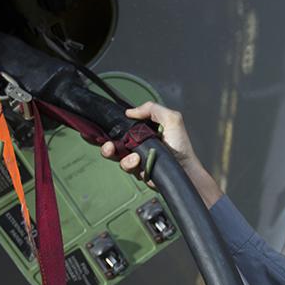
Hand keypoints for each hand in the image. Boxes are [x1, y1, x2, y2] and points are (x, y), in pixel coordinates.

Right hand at [100, 101, 222, 207]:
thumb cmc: (181, 146)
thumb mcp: (171, 119)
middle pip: (113, 147)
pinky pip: (132, 171)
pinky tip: (143, 166)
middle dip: (107, 148)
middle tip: (108, 148)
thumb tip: (130, 111)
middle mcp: (138, 147)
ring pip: (121, 160)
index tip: (97, 133)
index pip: (120, 130)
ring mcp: (139, 162)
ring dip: (124, 159)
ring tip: (135, 159)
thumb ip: (152, 109)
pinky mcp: (141, 174)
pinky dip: (135, 168)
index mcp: (143, 133)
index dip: (107, 132)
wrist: (187, 169)